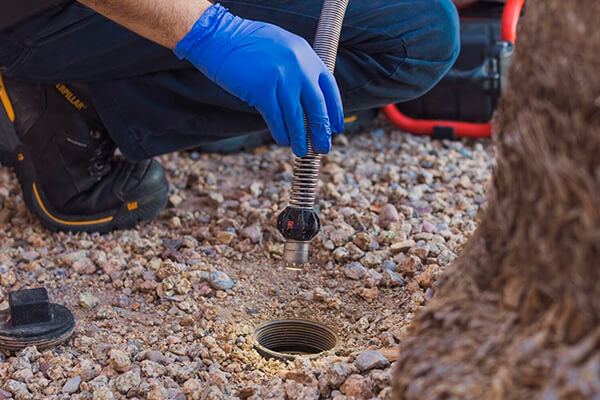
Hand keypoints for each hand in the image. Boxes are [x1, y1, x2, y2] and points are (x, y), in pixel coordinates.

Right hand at [174, 3, 343, 156]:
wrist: (220, 37)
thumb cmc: (249, 44)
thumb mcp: (284, 48)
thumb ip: (299, 68)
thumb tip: (309, 98)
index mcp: (306, 54)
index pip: (329, 87)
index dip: (335, 110)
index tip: (336, 127)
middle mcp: (298, 66)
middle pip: (317, 106)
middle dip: (321, 131)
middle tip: (323, 147)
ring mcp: (281, 78)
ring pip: (296, 116)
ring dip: (300, 137)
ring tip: (301, 151)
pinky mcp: (262, 89)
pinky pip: (276, 118)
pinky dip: (281, 132)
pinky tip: (283, 141)